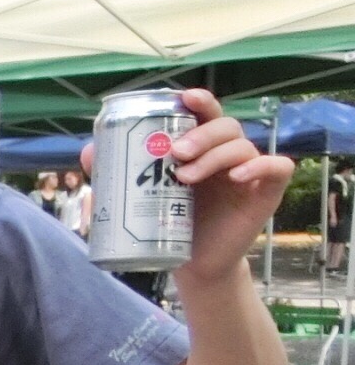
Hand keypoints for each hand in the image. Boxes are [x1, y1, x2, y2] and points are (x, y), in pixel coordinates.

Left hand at [80, 88, 291, 284]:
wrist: (192, 265)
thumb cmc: (168, 225)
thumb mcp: (139, 199)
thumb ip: (116, 175)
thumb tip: (88, 152)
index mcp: (200, 148)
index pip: (205, 114)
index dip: (199, 101)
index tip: (186, 99)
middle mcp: (226, 154)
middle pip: (224, 126)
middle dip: (200, 134)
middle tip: (175, 152)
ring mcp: (249, 172)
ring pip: (241, 145)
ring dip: (213, 156)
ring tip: (185, 177)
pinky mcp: (266, 192)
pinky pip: (277, 167)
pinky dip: (260, 165)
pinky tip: (238, 176)